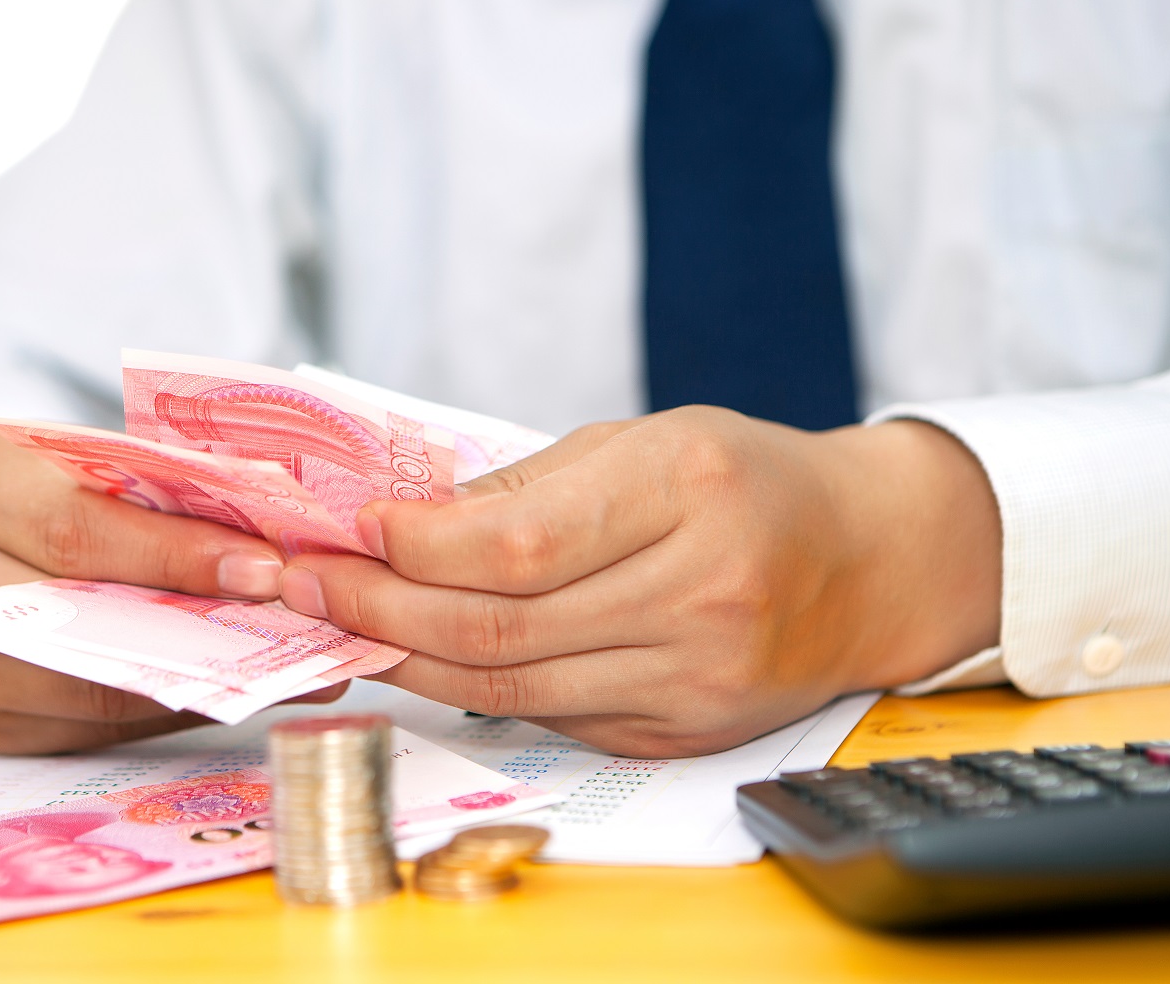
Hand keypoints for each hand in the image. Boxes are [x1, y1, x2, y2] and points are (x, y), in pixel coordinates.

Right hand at [0, 423, 340, 754]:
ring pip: (79, 681)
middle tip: (290, 624)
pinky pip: (82, 726)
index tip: (264, 569)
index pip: (75, 526)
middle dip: (192, 620)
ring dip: (189, 677)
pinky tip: (225, 691)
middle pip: (73, 610)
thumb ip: (166, 496)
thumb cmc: (50, 486)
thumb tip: (287, 553)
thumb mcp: (88, 461)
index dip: (173, 554)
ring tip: (279, 666)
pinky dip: (162, 707)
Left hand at [278, 408, 1001, 757]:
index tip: (345, 531)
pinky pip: (549, 716)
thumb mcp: (646, 439)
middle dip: (378, 610)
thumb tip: (400, 523)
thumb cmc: (747, 480)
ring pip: (509, 687)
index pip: (518, 544)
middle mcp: (700, 593)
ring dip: (407, 658)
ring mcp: (695, 678)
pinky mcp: (681, 731)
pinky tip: (421, 657)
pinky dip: (472, 689)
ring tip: (339, 624)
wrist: (867, 562)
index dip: (413, 548)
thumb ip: (526, 484)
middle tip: (302, 586)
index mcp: (688, 491)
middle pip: (498, 628)